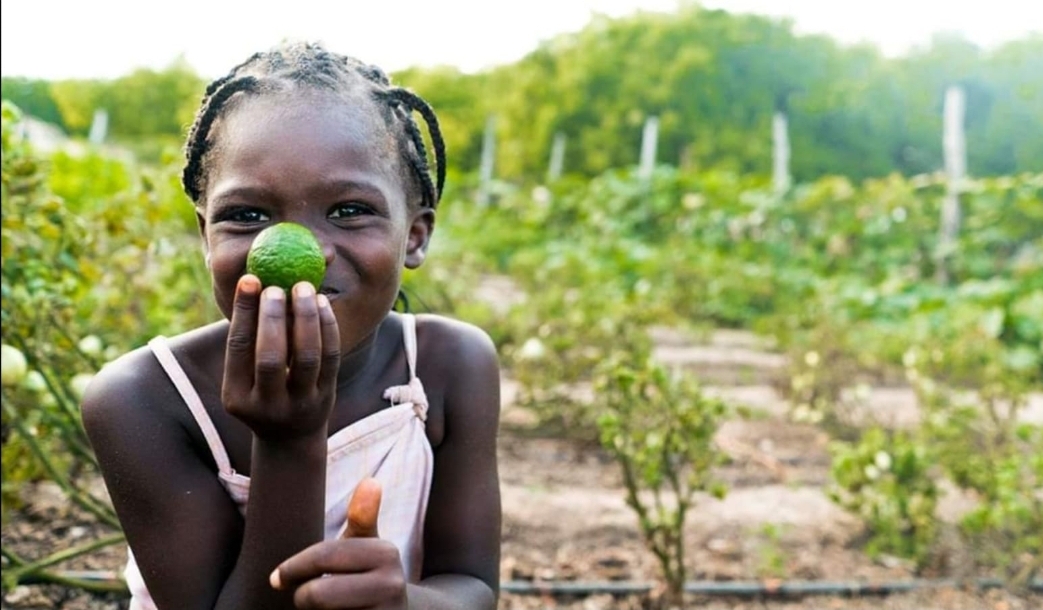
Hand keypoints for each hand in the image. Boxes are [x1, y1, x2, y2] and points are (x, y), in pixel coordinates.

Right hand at [222, 275, 340, 440]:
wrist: (290, 438)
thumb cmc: (261, 392)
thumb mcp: (243, 378)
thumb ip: (247, 340)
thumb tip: (254, 282)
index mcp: (237, 397)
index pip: (238, 349)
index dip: (244, 312)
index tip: (250, 280)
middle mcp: (267, 405)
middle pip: (270, 357)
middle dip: (274, 318)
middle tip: (277, 286)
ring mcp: (300, 403)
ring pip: (306, 357)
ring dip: (306, 318)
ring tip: (303, 288)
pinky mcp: (326, 396)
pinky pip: (331, 357)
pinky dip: (327, 327)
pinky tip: (321, 303)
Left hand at [270, 478, 406, 608]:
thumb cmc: (366, 576)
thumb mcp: (365, 546)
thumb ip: (363, 517)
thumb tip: (371, 481)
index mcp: (385, 552)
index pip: (323, 556)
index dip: (293, 568)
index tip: (276, 578)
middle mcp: (392, 584)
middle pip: (317, 593)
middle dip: (302, 597)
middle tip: (303, 597)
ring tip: (325, 609)